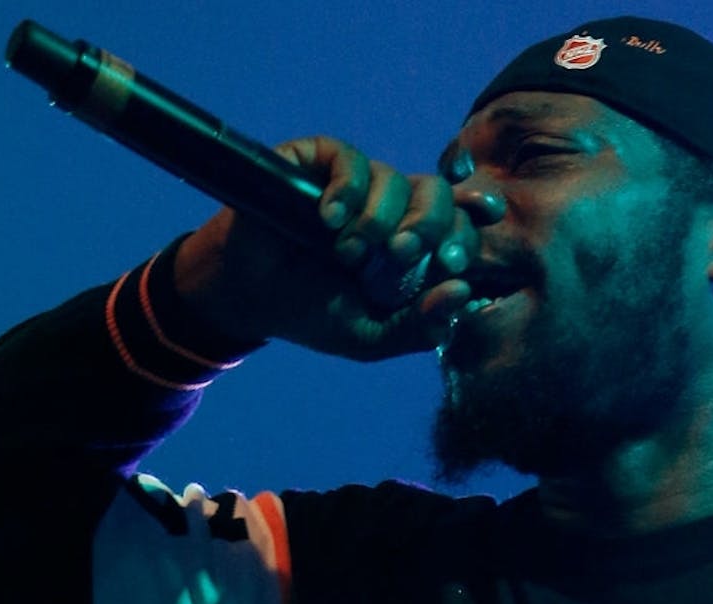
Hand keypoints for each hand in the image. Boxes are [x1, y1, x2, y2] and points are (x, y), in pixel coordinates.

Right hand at [172, 136, 477, 360]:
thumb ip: (420, 327)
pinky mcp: (318, 162)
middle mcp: (393, 207)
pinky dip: (345, 189)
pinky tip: (328, 219)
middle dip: (427, 225)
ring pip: (393, 178)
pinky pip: (349, 158)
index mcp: (415, 244)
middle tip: (401, 255)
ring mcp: (357, 182)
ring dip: (376, 219)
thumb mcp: (371, 336)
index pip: (460, 227)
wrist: (249, 298)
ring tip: (346, 253)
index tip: (450, 263)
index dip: (463, 238)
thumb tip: (463, 293)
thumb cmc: (313, 313)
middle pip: (436, 194)